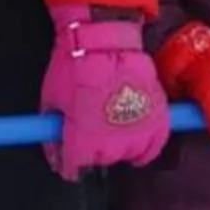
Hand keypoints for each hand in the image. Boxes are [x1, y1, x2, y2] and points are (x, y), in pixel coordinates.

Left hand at [42, 5, 172, 177]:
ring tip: (111, 129)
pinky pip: (153, 147)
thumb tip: (53, 143)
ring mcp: (137, 134)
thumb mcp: (51, 99)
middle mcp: (111, 144)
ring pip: (126, 155)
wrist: (107, 41)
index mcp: (82, 141)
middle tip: (88, 132)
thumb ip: (51, 127)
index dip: (68, 164)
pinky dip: (144, 146)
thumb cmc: (76, 66)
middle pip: (99, 161)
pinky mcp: (158, 121)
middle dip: (91, 150)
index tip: (66, 159)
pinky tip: (136, 140)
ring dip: (117, 147)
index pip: (74, 169)